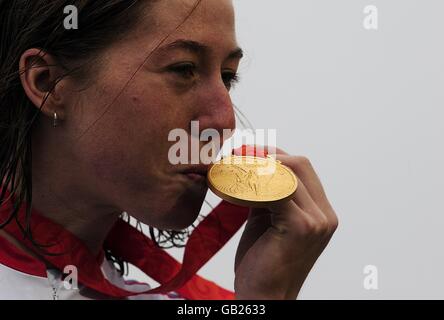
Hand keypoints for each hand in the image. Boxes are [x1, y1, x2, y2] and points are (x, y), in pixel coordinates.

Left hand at [234, 149, 337, 299]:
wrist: (264, 297)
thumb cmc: (262, 262)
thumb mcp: (268, 221)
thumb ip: (268, 195)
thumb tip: (253, 169)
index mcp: (321, 212)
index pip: (302, 169)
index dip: (275, 155)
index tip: (248, 151)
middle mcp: (325, 215)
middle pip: (300, 164)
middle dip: (268, 155)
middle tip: (239, 155)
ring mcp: (317, 221)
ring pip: (288, 173)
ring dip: (258, 168)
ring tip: (233, 168)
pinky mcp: (301, 227)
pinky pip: (277, 191)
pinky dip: (254, 185)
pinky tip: (235, 188)